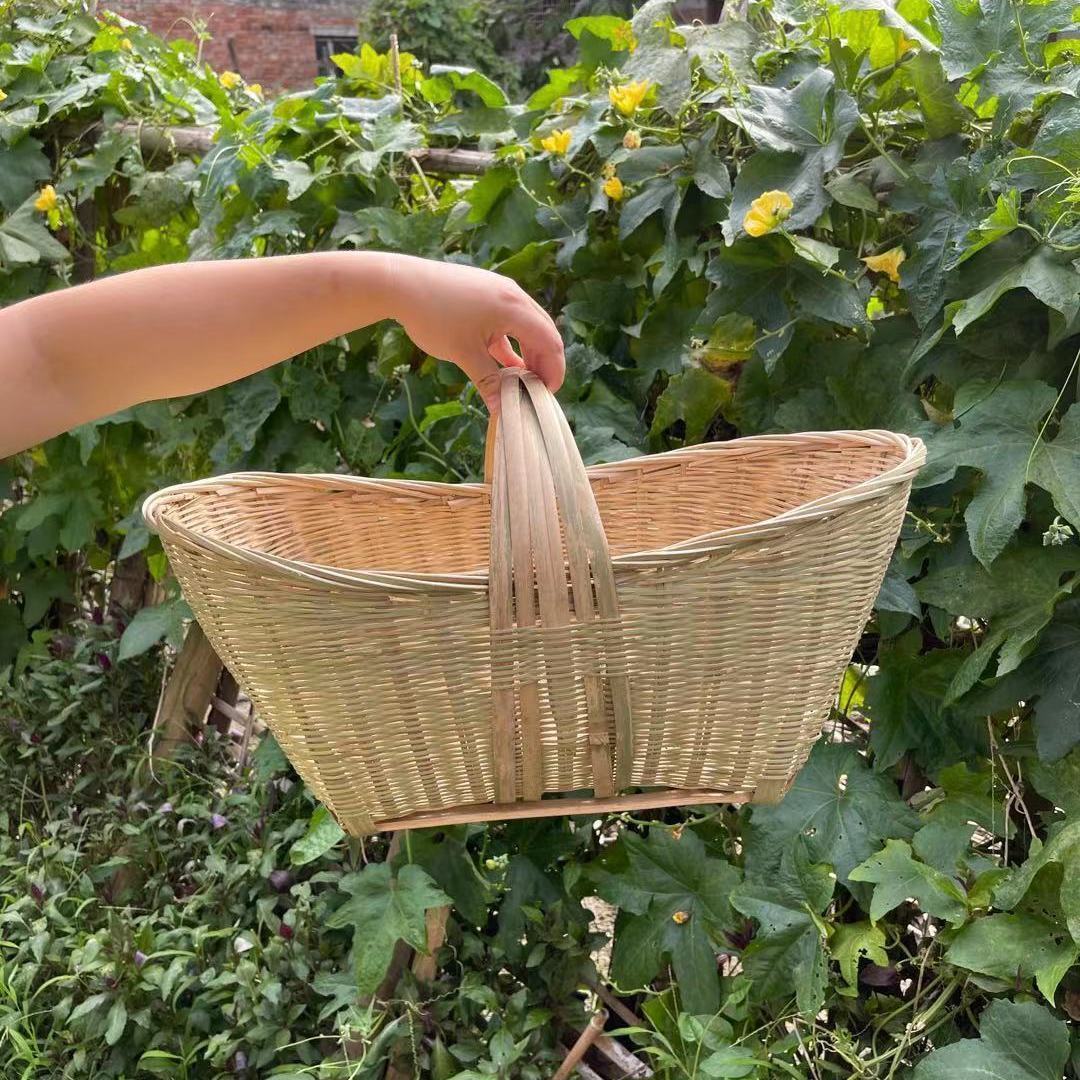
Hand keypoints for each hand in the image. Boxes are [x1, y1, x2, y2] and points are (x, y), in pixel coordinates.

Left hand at [385, 255, 564, 409]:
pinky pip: (509, 323)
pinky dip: (512, 344)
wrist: (400, 283)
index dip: (554, 370)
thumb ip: (488, 382)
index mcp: (513, 308)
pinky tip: (507, 366)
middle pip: (543, 333)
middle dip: (544, 364)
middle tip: (537, 393)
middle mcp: (513, 296)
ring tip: (521, 382)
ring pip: (527, 327)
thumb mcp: (463, 354)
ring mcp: (499, 293)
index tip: (546, 395)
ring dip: (528, 354)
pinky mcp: (486, 295)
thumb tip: (502, 411)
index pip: (550, 342)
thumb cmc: (433, 316)